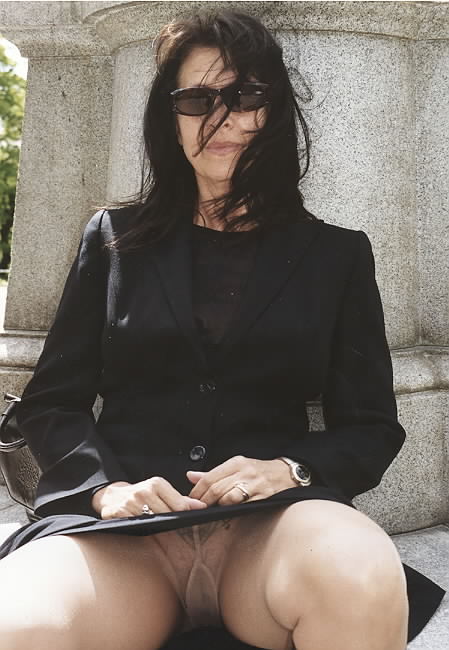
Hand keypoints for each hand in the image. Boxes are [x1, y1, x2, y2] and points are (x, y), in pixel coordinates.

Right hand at [92, 479, 207, 519]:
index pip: (179, 505)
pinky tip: (139, 526)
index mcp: (156, 483)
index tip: (187, 519)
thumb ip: (181, 500)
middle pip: (167, 515)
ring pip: (152, 522)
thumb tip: (202, 506)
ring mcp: (130, 502)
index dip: (184, 515)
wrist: (112, 496)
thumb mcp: (161, 492)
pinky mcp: (118, 512)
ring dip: (155, 527)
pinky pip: (135, 525)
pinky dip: (138, 528)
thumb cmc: (141, 495)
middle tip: (171, 527)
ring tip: (155, 526)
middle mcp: (143, 490)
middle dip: (171, 523)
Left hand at [187, 456, 296, 505]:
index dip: (197, 491)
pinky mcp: (263, 497)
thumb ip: (213, 473)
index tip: (191, 499)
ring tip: (211, 512)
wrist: (285, 474)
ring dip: (217, 508)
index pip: (209, 478)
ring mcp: (254, 484)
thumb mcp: (236, 466)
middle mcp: (244, 472)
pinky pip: (243, 506)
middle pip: (216, 489)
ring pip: (228, 498)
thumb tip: (190, 476)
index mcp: (235, 463)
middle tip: (197, 509)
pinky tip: (227, 514)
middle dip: (204, 501)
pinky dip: (232, 512)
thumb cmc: (258, 471)